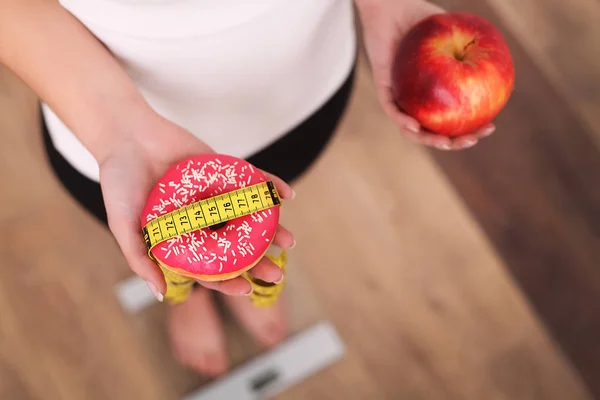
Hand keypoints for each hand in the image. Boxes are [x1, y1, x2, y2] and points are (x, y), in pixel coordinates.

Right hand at [98, 112, 294, 300]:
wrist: (126, 135)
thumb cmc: (120, 182)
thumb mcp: (123, 225)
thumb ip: (140, 258)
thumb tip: (160, 295)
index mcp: (181, 238)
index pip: (208, 267)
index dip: (227, 281)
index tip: (246, 290)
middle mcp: (201, 220)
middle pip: (234, 247)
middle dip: (257, 262)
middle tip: (277, 274)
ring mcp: (215, 196)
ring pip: (248, 217)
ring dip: (271, 229)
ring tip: (290, 241)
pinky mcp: (223, 171)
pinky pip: (250, 181)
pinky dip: (269, 187)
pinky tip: (288, 195)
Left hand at [357, 0, 494, 149]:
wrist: (392, 7)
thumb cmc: (421, 20)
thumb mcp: (453, 34)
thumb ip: (471, 46)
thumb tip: (497, 57)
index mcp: (435, 94)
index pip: (453, 118)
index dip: (470, 128)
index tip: (489, 127)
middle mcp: (417, 101)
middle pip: (434, 132)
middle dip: (453, 142)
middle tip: (472, 139)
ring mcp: (399, 98)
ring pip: (411, 130)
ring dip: (428, 140)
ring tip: (445, 142)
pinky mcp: (383, 89)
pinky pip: (392, 110)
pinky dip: (403, 121)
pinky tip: (416, 126)